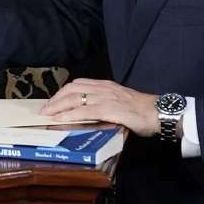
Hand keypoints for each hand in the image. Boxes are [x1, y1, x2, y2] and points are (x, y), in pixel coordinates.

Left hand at [40, 78, 159, 136]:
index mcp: (105, 85)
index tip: (52, 102)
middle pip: (72, 89)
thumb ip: (105, 104)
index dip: (62, 93)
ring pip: (75, 98)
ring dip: (58, 106)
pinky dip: (70, 114)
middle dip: (56, 99)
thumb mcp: (120, 102)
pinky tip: (62, 119)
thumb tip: (89, 113)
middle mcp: (103, 88)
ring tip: (48, 115)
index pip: (77, 84)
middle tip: (45, 110)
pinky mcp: (110, 109)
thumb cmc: (142, 110)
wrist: (158, 112)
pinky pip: (86, 110)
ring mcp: (106, 98)